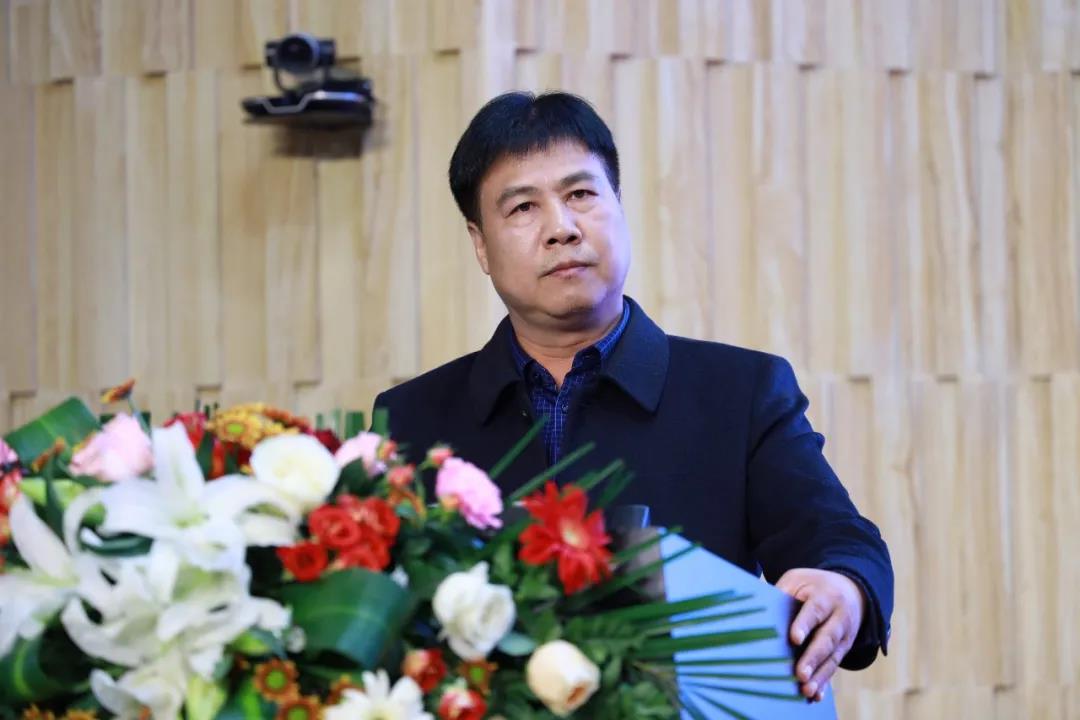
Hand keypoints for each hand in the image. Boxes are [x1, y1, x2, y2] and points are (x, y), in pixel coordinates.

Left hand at [776, 568, 865, 701]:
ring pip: (832, 657)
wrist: (852, 589)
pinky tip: (815, 695)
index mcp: (825, 596)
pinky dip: (824, 682)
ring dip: (819, 675)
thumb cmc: (813, 585)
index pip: (815, 610)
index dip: (804, 624)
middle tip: (800, 674)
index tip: (794, 639)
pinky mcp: (844, 649)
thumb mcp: (798, 579)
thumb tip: (762, 614)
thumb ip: (783, 594)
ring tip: (806, 690)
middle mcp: (839, 617)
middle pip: (827, 638)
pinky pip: (834, 666)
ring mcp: (844, 635)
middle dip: (813, 657)